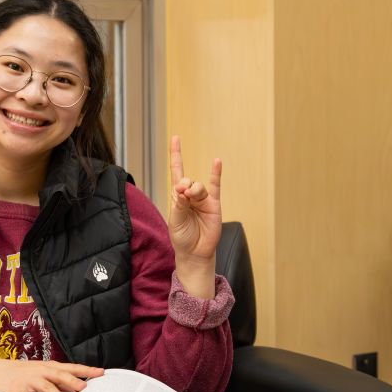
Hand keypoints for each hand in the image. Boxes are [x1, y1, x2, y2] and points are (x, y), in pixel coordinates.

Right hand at [0, 357, 103, 391]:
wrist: (2, 371)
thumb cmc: (30, 373)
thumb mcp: (47, 372)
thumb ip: (63, 378)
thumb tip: (84, 386)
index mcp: (52, 368)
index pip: (72, 368)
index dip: (86, 370)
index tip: (101, 373)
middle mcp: (43, 372)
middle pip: (60, 376)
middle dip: (73, 382)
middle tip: (85, 389)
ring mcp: (30, 380)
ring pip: (45, 387)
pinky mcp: (18, 389)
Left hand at [168, 135, 222, 296]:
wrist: (195, 252)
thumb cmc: (182, 238)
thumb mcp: (175, 222)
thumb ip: (178, 206)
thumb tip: (181, 190)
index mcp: (177, 197)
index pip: (176, 172)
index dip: (176, 156)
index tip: (176, 138)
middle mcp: (190, 195)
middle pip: (186, 180)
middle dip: (183, 184)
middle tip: (182, 194)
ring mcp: (202, 199)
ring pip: (199, 186)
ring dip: (194, 189)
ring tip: (190, 197)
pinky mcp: (214, 205)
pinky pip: (216, 186)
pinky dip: (216, 174)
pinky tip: (217, 162)